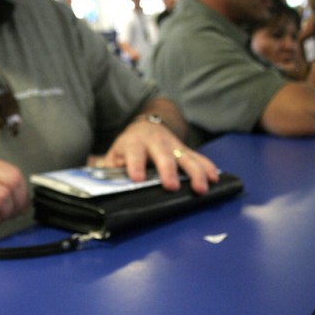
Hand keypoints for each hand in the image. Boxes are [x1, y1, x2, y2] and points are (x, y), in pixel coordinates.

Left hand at [100, 117, 218, 194]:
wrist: (146, 126)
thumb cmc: (128, 148)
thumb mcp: (114, 155)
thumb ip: (108, 169)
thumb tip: (99, 186)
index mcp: (134, 143)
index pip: (133, 153)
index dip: (135, 165)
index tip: (138, 178)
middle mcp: (155, 142)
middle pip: (163, 155)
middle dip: (168, 171)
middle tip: (172, 187)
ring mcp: (173, 145)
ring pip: (186, 157)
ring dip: (195, 173)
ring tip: (201, 188)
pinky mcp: (186, 150)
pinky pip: (199, 158)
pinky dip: (208, 168)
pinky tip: (216, 178)